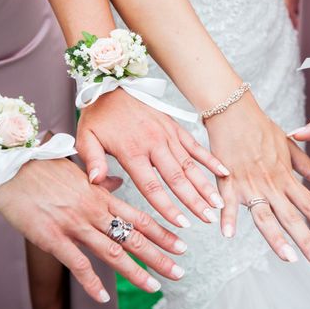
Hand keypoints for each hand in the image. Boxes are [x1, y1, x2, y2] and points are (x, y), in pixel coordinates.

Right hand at [0, 157, 187, 302]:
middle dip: (159, 255)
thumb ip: (100, 181)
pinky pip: (77, 264)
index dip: (162, 232)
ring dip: (135, 272)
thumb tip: (118, 183)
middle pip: (134, 236)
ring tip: (154, 286)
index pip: (139, 216)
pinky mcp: (53, 237)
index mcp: (101, 195)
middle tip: (180, 270)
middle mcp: (94, 211)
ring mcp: (75, 224)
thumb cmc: (43, 167)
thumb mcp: (78, 171)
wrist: (11, 165)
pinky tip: (103, 298)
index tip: (182, 244)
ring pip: (113, 252)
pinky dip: (92, 282)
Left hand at [76, 89, 228, 226]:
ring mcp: (167, 135)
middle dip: (194, 201)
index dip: (168, 207)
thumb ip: (93, 160)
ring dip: (205, 185)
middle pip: (177, 178)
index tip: (181, 224)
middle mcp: (154, 143)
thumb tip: (96, 182)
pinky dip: (210, 159)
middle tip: (208, 219)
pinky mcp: (174, 127)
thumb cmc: (97, 115)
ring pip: (190, 165)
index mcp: (132, 151)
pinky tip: (223, 172)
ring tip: (218, 204)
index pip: (152, 186)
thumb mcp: (85, 137)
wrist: (110, 84)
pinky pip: (195, 145)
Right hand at [205, 93, 309, 264]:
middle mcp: (271, 184)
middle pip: (292, 217)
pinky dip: (227, 216)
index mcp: (286, 177)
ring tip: (289, 258)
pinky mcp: (227, 181)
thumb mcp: (289, 146)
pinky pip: (228, 202)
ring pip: (265, 216)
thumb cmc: (261, 128)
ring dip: (276, 238)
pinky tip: (227, 234)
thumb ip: (308, 166)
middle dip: (307, 241)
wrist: (234, 111)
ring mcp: (249, 184)